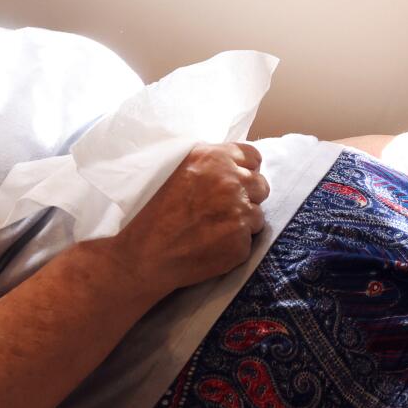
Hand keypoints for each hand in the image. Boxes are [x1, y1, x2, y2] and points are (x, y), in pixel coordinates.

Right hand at [98, 142, 268, 292]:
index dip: (246, 169)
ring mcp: (239, 213)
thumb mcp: (176, 168)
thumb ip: (208, 161)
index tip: (238, 179)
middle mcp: (231, 182)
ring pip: (257, 214)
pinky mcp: (241, 242)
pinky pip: (249, 239)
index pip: (253, 156)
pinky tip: (213, 243)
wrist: (146, 251)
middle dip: (248, 195)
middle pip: (261, 184)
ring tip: (214, 227)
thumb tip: (231, 162)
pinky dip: (235, 242)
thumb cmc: (155, 209)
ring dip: (243, 220)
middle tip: (225, 207)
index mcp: (214, 158)